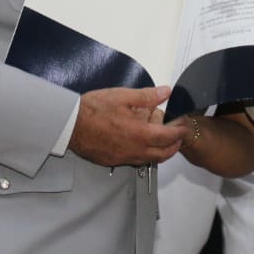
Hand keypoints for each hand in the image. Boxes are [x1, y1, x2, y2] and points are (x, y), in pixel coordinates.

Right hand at [68, 86, 188, 166]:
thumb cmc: (93, 109)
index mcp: (140, 134)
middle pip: (163, 154)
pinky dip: (142, 153)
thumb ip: (147, 96)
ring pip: (148, 159)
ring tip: (159, 138)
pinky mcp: (112, 161)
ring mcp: (123, 158)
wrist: (69, 124)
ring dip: (158, 151)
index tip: (183, 126)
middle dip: (173, 145)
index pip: (169, 137)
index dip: (180, 132)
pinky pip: (134, 161)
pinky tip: (138, 142)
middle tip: (176, 136)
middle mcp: (134, 150)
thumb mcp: (122, 96)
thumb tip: (166, 92)